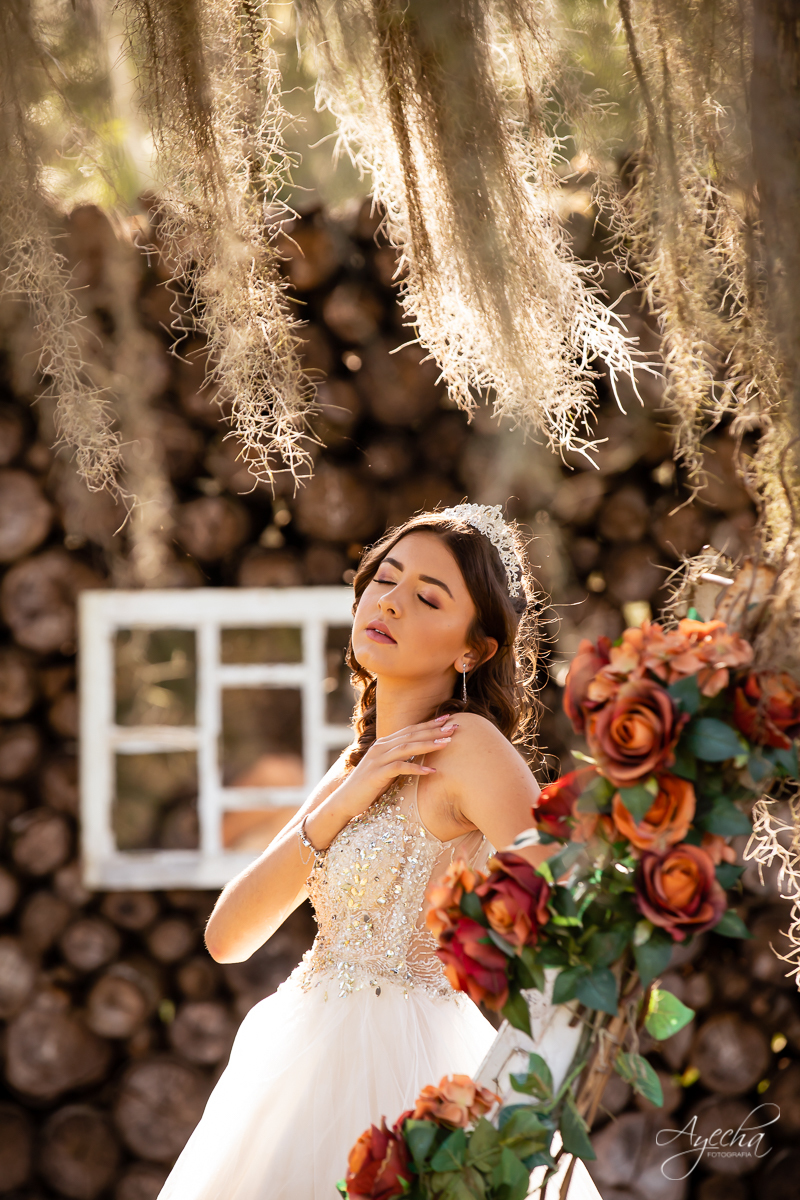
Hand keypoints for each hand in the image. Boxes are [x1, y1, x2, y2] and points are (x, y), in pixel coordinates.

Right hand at [326, 714, 458, 823]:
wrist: (344, 801)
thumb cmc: (368, 787)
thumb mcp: (386, 769)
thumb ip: (399, 760)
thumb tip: (419, 757)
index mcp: (384, 744)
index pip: (410, 729)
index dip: (429, 724)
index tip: (448, 718)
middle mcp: (380, 747)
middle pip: (411, 735)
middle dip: (434, 730)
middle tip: (454, 726)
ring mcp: (378, 760)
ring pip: (407, 747)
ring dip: (428, 744)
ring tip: (447, 743)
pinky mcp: (376, 774)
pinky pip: (399, 768)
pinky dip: (416, 768)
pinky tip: (431, 771)